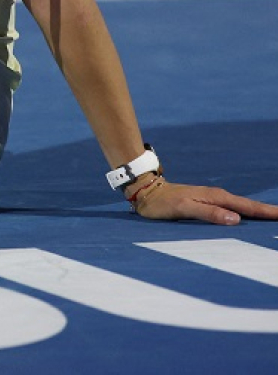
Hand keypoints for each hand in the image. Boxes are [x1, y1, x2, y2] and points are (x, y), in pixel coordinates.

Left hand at [131, 177, 277, 224]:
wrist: (146, 192)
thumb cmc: (162, 203)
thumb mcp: (184, 208)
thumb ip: (209, 213)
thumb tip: (236, 219)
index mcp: (216, 197)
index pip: (247, 207)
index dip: (266, 212)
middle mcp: (217, 196)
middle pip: (249, 206)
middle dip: (268, 212)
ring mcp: (213, 199)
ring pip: (242, 207)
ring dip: (259, 212)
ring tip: (273, 217)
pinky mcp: (207, 203)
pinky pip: (232, 208)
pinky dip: (245, 212)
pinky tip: (249, 217)